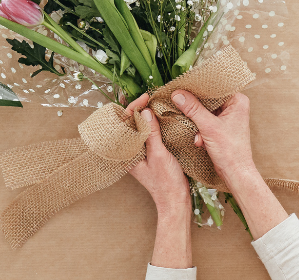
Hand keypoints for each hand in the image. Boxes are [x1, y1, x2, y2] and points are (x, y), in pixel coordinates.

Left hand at [126, 93, 192, 269]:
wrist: (174, 201)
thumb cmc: (165, 183)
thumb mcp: (159, 155)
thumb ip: (150, 133)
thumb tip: (145, 111)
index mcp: (126, 154)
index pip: (124, 124)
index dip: (133, 108)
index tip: (145, 98)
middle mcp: (129, 152)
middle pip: (127, 124)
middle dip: (135, 108)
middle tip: (146, 96)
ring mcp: (138, 152)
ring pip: (136, 128)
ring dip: (142, 114)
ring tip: (149, 101)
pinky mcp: (147, 153)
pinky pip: (145, 134)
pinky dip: (149, 123)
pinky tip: (156, 116)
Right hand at [172, 90, 287, 237]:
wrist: (235, 173)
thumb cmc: (230, 151)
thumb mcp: (208, 127)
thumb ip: (193, 109)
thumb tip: (177, 94)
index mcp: (237, 101)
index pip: (214, 87)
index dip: (198, 87)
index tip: (181, 87)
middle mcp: (234, 106)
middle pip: (208, 99)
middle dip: (195, 108)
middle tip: (180, 106)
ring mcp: (228, 117)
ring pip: (205, 111)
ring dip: (197, 122)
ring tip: (196, 133)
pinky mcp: (222, 127)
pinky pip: (206, 121)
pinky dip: (200, 130)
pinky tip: (199, 141)